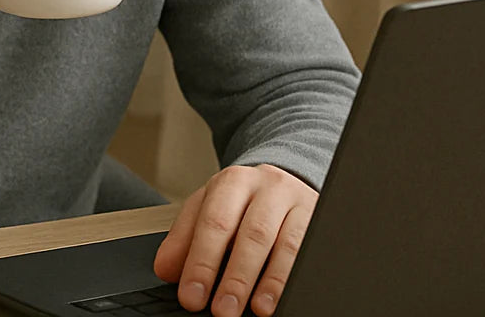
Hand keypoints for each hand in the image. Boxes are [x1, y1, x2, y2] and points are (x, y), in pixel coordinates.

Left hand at [153, 163, 317, 316]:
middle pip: (252, 233)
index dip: (201, 263)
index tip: (192, 296)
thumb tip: (166, 270)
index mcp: (231, 182)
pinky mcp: (318, 217)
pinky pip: (309, 249)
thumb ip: (183, 239)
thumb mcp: (206, 211)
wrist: (280, 181)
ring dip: (271, 281)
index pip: (214, 223)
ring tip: (257, 309)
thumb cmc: (239, 204)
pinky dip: (294, 276)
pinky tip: (284, 296)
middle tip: (223, 310)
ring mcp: (296, 201)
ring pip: (286, 243)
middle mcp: (266, 187)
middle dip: (236, 277)